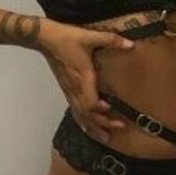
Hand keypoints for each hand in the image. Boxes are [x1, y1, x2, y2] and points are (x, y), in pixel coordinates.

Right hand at [38, 22, 132, 143]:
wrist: (45, 39)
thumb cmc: (65, 38)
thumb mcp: (89, 36)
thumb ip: (111, 40)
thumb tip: (130, 45)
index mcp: (82, 77)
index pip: (89, 102)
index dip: (100, 110)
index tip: (111, 109)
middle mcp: (75, 88)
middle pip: (87, 114)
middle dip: (103, 123)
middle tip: (119, 128)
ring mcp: (69, 90)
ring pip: (80, 115)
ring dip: (93, 127)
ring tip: (106, 138)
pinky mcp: (66, 90)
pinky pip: (74, 110)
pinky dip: (82, 122)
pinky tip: (88, 129)